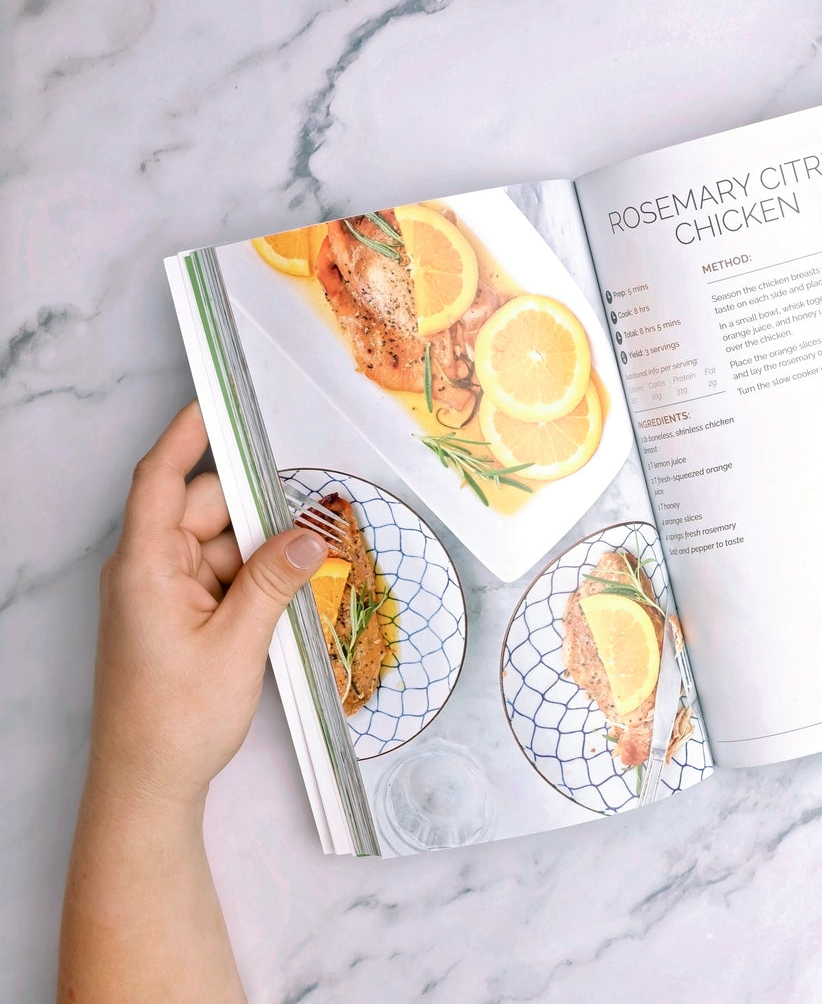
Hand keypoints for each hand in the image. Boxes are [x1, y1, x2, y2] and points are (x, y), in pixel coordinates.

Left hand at [90, 401, 326, 809]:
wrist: (147, 786)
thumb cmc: (175, 720)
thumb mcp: (237, 644)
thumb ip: (274, 580)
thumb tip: (311, 532)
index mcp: (144, 566)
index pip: (161, 479)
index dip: (186, 434)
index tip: (216, 401)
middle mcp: (146, 571)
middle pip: (204, 510)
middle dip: (255, 514)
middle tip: (309, 524)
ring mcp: (160, 594)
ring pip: (219, 544)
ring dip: (258, 555)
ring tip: (299, 578)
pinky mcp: (176, 616)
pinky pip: (219, 576)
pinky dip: (250, 581)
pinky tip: (279, 602)